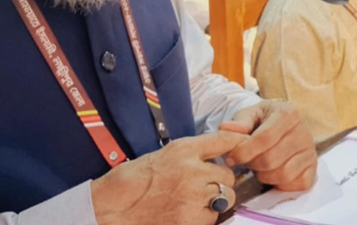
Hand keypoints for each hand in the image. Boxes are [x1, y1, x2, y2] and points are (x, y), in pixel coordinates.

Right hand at [91, 130, 245, 224]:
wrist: (113, 208)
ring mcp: (193, 198)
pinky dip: (204, 217)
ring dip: (216, 200)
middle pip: (228, 176)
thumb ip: (193, 153)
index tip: (243, 147)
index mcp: (183, 150)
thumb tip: (221, 153)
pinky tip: (186, 213)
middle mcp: (192, 171)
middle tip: (204, 185)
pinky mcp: (191, 221)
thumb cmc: (134, 180)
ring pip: (225, 198)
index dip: (237, 144)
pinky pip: (212, 218)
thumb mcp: (164, 154)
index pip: (223, 141)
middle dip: (221, 181)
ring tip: (193, 200)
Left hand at [221, 100, 316, 191]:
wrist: (283, 125)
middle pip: (271, 159)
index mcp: (288, 113)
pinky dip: (279, 183)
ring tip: (259, 165)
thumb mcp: (250, 114)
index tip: (231, 157)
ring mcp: (310, 152)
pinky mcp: (313, 169)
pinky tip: (272, 172)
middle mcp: (304, 131)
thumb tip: (226, 128)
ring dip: (264, 175)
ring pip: (282, 174)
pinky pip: (294, 184)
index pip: (264, 138)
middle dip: (253, 164)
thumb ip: (239, 122)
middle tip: (247, 161)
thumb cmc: (264, 120)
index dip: (243, 151)